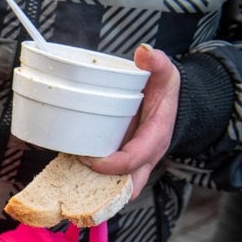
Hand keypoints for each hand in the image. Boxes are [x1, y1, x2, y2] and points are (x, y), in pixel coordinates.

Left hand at [83, 44, 180, 196]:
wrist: (174, 105)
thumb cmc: (167, 92)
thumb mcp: (166, 74)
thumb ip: (157, 63)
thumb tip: (144, 52)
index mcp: (154, 139)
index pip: (132, 160)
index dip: (109, 165)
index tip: (87, 159)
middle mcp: (144, 157)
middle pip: (127, 187)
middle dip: (103, 189)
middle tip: (76, 173)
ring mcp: (133, 164)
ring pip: (116, 188)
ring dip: (93, 187)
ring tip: (67, 176)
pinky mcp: (122, 163)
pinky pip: (108, 179)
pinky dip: (91, 179)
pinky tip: (69, 169)